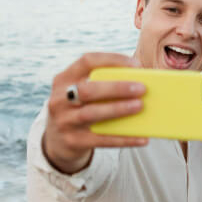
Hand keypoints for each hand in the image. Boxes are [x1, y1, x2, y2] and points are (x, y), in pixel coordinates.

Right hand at [42, 52, 148, 172]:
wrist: (58, 141)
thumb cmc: (81, 108)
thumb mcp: (82, 93)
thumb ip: (104, 84)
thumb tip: (143, 84)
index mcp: (64, 79)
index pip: (87, 61)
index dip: (112, 60)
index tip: (136, 65)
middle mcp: (60, 98)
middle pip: (87, 89)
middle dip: (116, 88)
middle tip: (141, 88)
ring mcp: (64, 121)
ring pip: (91, 114)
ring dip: (118, 109)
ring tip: (140, 107)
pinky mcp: (73, 141)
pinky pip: (101, 140)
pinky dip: (124, 139)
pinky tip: (142, 138)